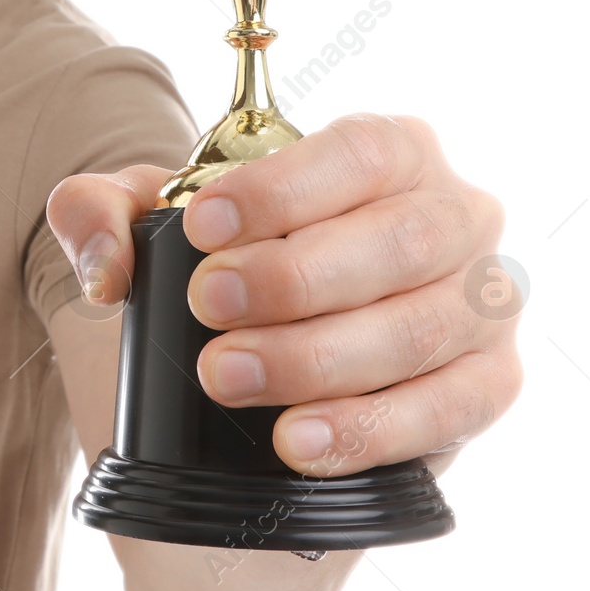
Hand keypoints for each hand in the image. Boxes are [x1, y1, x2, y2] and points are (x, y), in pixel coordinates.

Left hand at [45, 113, 521, 478]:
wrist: (265, 351)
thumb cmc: (224, 261)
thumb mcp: (151, 220)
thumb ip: (100, 214)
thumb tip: (104, 267)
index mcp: (391, 151)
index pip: (360, 153)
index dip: (284, 191)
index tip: (204, 228)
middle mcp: (455, 215)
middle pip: (400, 241)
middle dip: (294, 279)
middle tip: (207, 306)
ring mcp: (483, 303)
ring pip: (421, 329)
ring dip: (317, 358)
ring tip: (226, 377)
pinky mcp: (488, 384)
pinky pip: (452, 408)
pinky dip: (370, 428)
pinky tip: (297, 439)